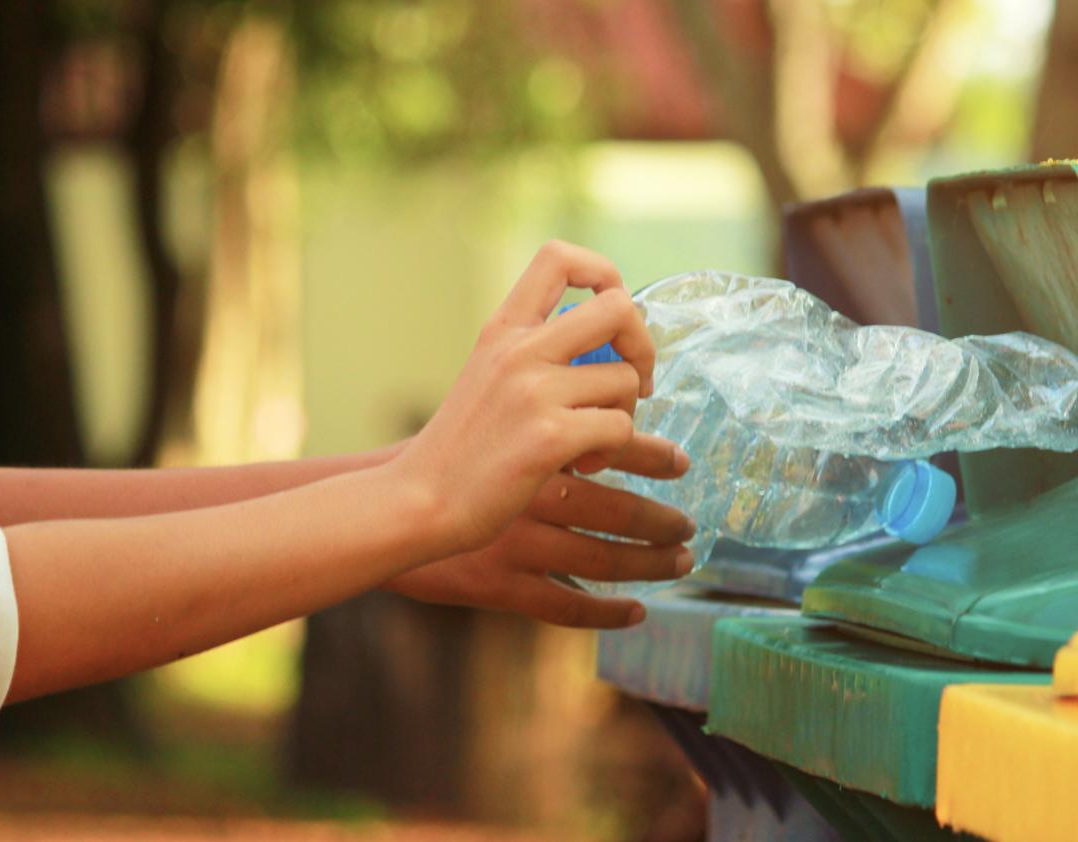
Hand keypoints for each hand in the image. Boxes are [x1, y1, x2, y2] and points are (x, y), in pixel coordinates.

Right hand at [384, 433, 694, 627]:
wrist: (388, 501)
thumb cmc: (446, 451)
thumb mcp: (495, 404)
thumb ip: (550, 403)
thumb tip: (611, 400)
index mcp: (534, 441)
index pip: (613, 441)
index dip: (653, 454)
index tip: (682, 461)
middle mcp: (531, 492)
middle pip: (617, 509)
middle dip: (663, 518)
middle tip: (689, 524)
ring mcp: (518, 542)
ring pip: (602, 560)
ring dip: (650, 564)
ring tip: (679, 561)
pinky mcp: (500, 584)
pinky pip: (567, 608)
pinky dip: (607, 614)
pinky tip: (636, 613)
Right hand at [396, 241, 657, 555]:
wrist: (420, 502)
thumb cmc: (461, 450)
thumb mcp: (487, 378)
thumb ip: (533, 355)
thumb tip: (610, 347)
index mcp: (502, 330)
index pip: (559, 257)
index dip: (603, 275)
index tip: (611, 323)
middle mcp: (519, 350)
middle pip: (618, 307)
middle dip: (643, 345)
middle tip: (636, 383)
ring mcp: (534, 391)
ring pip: (626, 380)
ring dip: (624, 415)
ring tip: (591, 443)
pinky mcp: (549, 436)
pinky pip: (620, 428)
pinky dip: (612, 451)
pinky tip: (581, 465)